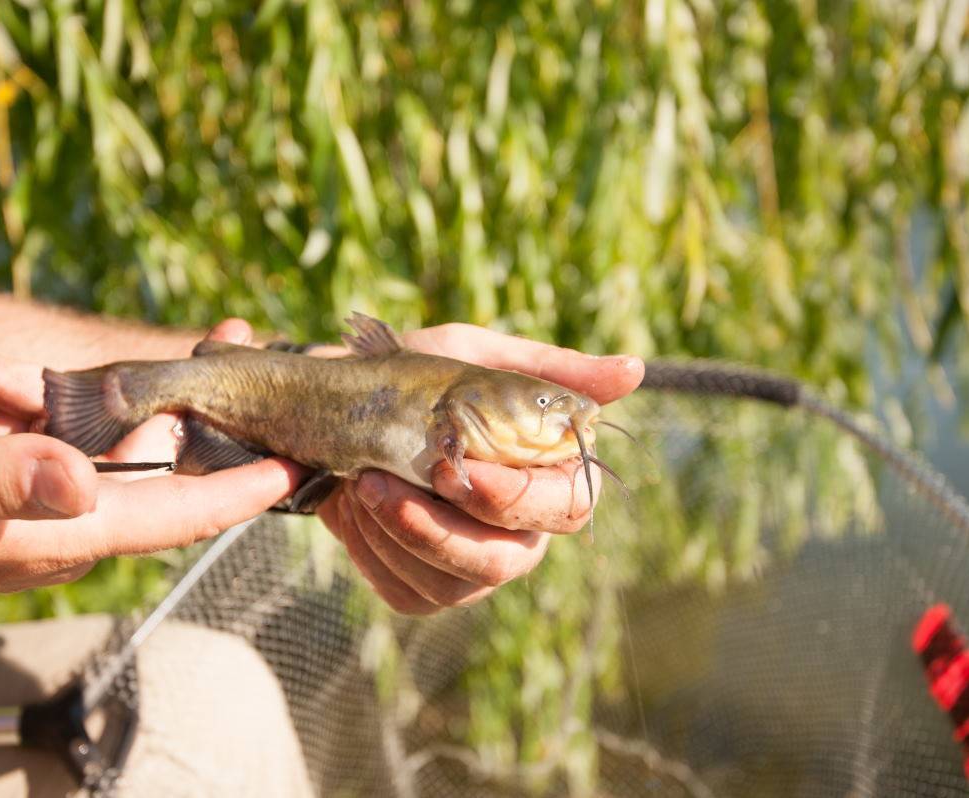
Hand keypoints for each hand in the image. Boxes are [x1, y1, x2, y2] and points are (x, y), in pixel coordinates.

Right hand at [0, 320, 302, 640]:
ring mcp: (42, 491)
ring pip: (126, 437)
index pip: (175, 515)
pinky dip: (84, 385)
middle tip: (265, 358)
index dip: (242, 492)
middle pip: (168, 466)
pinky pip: (70, 423)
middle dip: (222, 415)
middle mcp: (65, 514)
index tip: (300, 464)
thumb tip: (84, 484)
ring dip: (168, 389)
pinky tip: (102, 353)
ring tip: (223, 337)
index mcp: (58, 530)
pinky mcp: (14, 468)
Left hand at [317, 324, 642, 614]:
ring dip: (395, 533)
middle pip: (507, 562)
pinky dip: (373, 551)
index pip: (569, 507)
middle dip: (439, 529)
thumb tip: (634, 370)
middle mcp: (520, 533)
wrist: (335, 408)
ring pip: (453, 584)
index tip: (454, 466)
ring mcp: (473, 570)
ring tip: (361, 482)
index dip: (516, 497)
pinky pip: (408, 594)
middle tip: (380, 482)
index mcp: (547, 478)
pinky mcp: (425, 590)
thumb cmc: (415, 378)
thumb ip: (549, 369)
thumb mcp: (475, 357)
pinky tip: (354, 509)